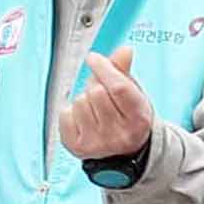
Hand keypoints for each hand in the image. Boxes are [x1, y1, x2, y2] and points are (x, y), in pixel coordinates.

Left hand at [59, 43, 157, 167]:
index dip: (104, 68)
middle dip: (95, 86)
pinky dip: (70, 113)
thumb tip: (124, 51)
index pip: (118, 87)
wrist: (124, 152)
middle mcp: (120, 134)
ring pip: (79, 102)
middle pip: (96, 92)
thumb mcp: (132, 93)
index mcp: (138, 118)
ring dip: (84, 100)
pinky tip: (83, 120)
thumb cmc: (127, 117)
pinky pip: (65, 114)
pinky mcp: (78, 147)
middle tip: (102, 94)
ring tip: (94, 110)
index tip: (94, 58)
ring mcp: (98, 143)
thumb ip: (124, 71)